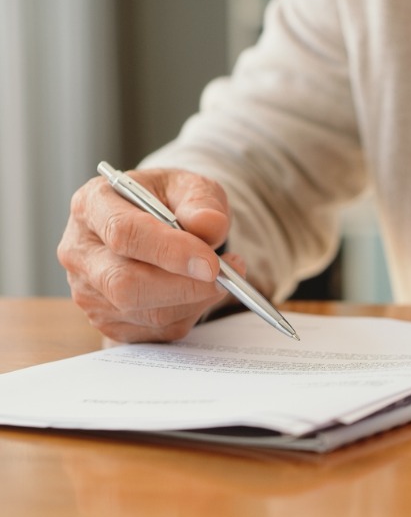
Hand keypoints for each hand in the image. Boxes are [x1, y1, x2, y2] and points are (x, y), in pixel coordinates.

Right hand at [58, 168, 242, 341]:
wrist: (161, 225)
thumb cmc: (171, 202)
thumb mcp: (190, 186)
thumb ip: (201, 201)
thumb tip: (209, 224)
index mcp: (92, 205)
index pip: (123, 233)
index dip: (169, 251)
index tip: (210, 263)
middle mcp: (80, 251)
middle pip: (124, 283)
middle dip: (183, 286)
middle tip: (225, 277)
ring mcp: (88, 291)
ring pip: (143, 312)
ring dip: (193, 300)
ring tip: (221, 277)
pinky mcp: (108, 321)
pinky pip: (155, 330)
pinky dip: (188, 314)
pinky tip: (200, 291)